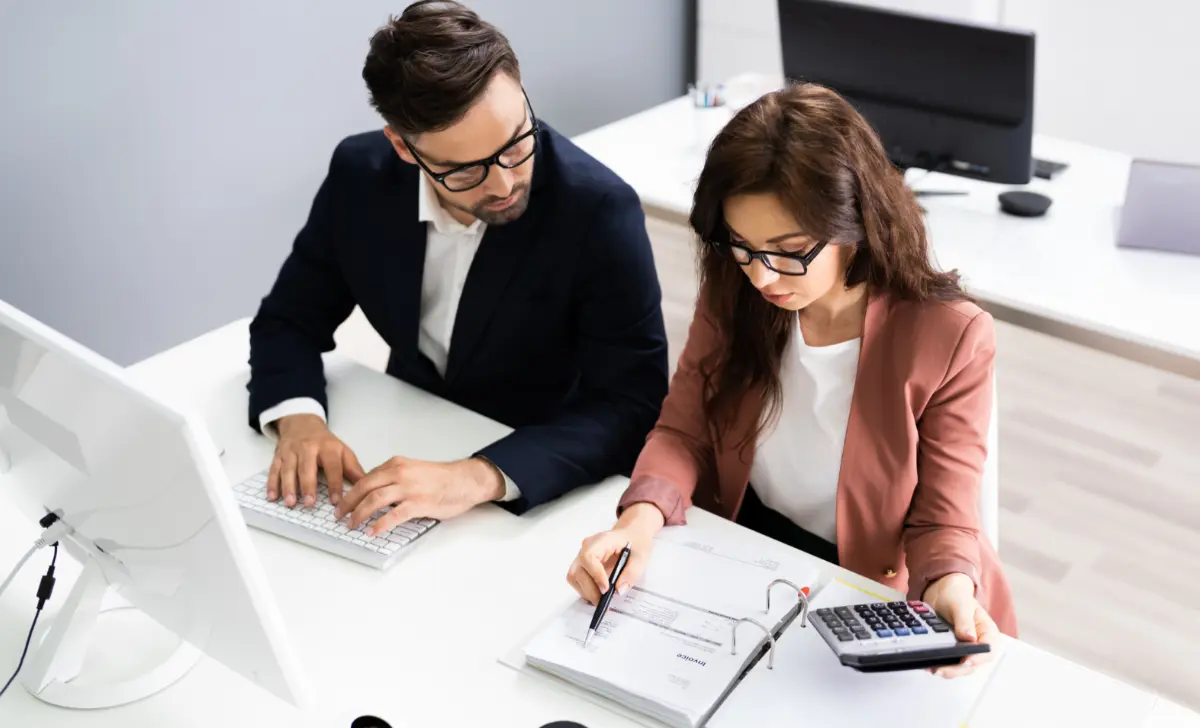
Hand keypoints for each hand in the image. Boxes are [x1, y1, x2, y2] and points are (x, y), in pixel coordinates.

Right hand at [269, 414, 364, 507]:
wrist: (301, 423)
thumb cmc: (324, 442)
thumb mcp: (342, 451)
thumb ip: (352, 469)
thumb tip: (366, 486)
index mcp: (328, 447)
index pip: (333, 466)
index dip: (335, 483)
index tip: (336, 501)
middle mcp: (308, 448)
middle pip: (307, 467)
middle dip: (308, 486)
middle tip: (309, 503)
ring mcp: (291, 451)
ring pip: (288, 469)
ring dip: (288, 487)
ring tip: (291, 503)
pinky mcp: (278, 455)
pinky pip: (274, 470)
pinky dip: (272, 483)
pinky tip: (273, 497)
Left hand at [333, 456, 504, 534]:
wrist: (465, 480)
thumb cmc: (442, 478)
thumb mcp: (413, 471)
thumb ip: (395, 479)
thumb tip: (376, 493)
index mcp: (396, 465)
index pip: (366, 478)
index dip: (351, 492)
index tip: (343, 503)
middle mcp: (400, 473)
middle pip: (365, 487)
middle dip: (348, 503)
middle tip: (339, 515)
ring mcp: (409, 488)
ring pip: (375, 500)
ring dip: (359, 514)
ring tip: (352, 525)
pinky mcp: (419, 503)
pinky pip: (394, 515)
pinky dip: (380, 524)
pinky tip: (372, 532)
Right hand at [567, 503, 664, 604]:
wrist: (631, 534)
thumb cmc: (636, 542)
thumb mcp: (641, 556)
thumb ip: (631, 573)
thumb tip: (619, 590)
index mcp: (601, 541)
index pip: (588, 557)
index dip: (595, 575)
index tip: (606, 589)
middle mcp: (587, 547)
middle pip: (578, 570)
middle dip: (590, 590)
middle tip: (604, 602)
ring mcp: (582, 556)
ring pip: (574, 577)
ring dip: (586, 591)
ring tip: (601, 600)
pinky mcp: (582, 565)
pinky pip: (576, 579)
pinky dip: (585, 590)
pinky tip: (597, 594)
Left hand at [922, 572, 998, 677]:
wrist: (942, 592)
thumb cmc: (957, 594)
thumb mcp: (961, 604)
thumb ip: (965, 621)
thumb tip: (969, 638)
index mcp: (987, 633)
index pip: (987, 651)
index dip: (977, 659)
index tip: (964, 660)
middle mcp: (978, 644)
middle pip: (972, 664)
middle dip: (957, 669)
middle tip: (941, 669)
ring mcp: (965, 649)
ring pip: (960, 666)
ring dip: (947, 670)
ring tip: (932, 668)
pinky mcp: (952, 651)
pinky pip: (948, 661)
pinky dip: (939, 664)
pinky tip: (927, 664)